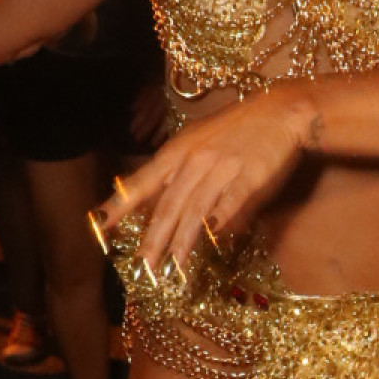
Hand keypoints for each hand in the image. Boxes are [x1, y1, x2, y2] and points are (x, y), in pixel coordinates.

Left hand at [94, 87, 311, 271]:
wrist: (279, 111)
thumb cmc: (236, 129)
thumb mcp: (198, 142)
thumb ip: (178, 173)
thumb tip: (157, 207)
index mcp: (178, 151)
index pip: (143, 181)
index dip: (121, 203)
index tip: (99, 223)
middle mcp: (195, 160)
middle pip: (169, 204)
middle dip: (154, 238)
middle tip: (141, 267)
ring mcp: (223, 167)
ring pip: (196, 208)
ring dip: (183, 239)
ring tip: (172, 265)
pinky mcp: (251, 175)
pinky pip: (232, 201)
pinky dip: (221, 218)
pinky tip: (212, 237)